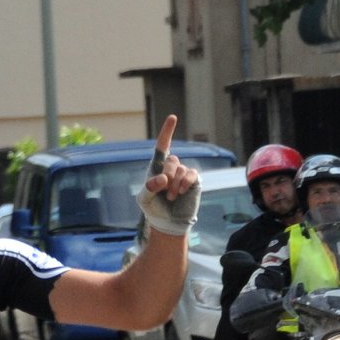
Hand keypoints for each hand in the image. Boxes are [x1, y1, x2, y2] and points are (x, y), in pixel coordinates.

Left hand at [138, 115, 200, 236]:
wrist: (167, 222)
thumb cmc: (153, 208)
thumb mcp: (144, 198)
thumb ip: (149, 187)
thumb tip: (163, 179)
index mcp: (158, 167)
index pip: (162, 146)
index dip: (167, 132)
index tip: (172, 118)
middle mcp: (172, 168)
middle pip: (172, 161)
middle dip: (166, 176)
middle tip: (163, 190)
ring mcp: (184, 174)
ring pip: (181, 169)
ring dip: (174, 185)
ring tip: (171, 197)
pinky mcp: (194, 181)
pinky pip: (191, 175)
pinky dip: (184, 184)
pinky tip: (181, 193)